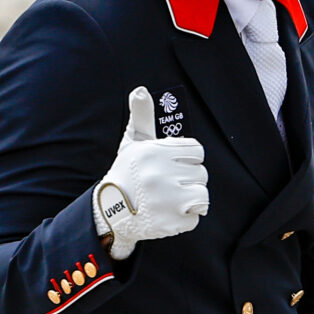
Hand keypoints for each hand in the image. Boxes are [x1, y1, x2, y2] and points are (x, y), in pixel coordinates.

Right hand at [93, 87, 209, 257]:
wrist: (110, 212)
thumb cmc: (127, 174)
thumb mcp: (133, 144)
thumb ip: (141, 118)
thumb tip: (140, 91)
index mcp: (153, 152)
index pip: (196, 151)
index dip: (187, 159)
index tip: (173, 166)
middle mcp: (159, 175)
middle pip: (201, 173)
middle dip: (187, 180)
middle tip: (167, 185)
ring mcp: (166, 200)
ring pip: (203, 194)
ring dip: (190, 199)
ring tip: (170, 199)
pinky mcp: (171, 222)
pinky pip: (196, 216)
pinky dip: (185, 217)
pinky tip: (166, 213)